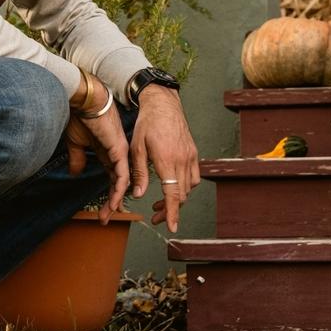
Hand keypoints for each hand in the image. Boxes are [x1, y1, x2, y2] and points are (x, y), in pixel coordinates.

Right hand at [64, 75, 131, 224]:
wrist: (84, 102)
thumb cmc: (80, 117)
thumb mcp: (77, 143)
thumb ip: (78, 158)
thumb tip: (75, 172)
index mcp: (107, 153)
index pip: (110, 178)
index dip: (107, 195)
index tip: (102, 210)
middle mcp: (116, 155)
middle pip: (118, 183)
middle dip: (112, 201)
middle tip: (106, 218)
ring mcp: (119, 152)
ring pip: (122, 181)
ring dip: (116, 198)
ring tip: (110, 212)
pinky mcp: (119, 149)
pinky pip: (122, 172)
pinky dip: (120, 187)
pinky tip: (116, 199)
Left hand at [129, 84, 200, 232]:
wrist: (164, 104)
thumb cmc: (147, 124)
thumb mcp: (137, 148)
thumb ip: (139, 173)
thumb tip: (138, 195)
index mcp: (167, 159)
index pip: (173, 193)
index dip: (172, 212)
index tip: (171, 226)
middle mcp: (183, 159)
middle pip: (181, 194)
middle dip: (170, 210)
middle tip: (155, 216)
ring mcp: (191, 156)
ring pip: (189, 188)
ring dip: (178, 199)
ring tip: (162, 204)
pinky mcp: (194, 153)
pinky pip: (193, 176)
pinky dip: (185, 187)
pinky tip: (173, 186)